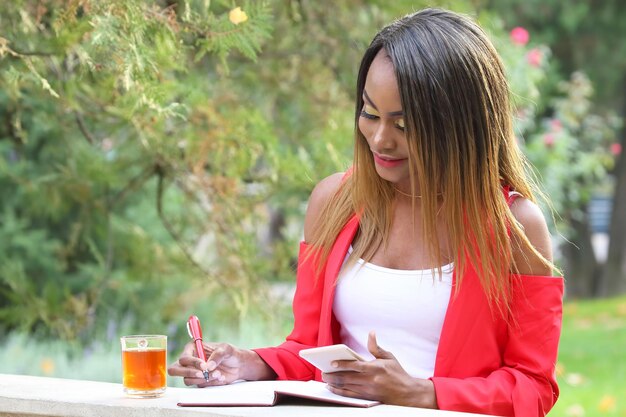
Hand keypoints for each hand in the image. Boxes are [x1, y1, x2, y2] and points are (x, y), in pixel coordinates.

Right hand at [167, 341, 243, 386]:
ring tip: (218, 373)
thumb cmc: (230, 353)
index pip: (184, 358)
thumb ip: (217, 355)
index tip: (204, 366)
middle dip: (188, 373)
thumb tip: (208, 366)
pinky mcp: (199, 381)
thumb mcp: (226, 349)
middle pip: (175, 370)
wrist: (238, 365)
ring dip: (203, 378)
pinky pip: (199, 385)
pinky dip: (210, 383)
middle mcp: (190, 361)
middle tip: (203, 373)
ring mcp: (193, 372)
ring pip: (187, 380)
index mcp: (192, 349)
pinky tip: (220, 377)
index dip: (192, 363)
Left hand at [322, 331, 437, 407]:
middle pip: (348, 378)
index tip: (332, 362)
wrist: (407, 393)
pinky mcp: (367, 397)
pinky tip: (333, 388)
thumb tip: (371, 333)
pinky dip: (340, 392)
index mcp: (376, 368)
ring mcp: (369, 390)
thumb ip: (376, 347)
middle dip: (333, 375)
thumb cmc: (397, 373)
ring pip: (347, 387)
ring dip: (334, 383)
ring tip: (326, 378)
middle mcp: (371, 380)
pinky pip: (350, 395)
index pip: (356, 366)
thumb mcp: (389, 357)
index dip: (343, 364)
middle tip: (323, 371)